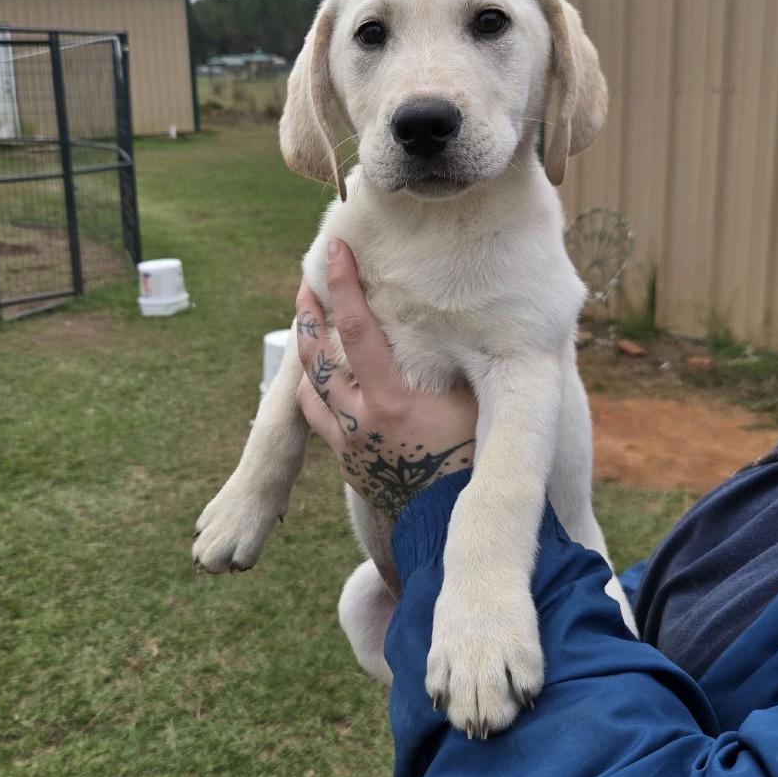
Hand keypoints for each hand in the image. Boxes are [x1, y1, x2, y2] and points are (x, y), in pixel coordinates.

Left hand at [295, 239, 476, 518]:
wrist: (447, 526)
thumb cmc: (471, 460)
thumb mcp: (472, 403)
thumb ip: (454, 363)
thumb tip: (455, 315)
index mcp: (391, 398)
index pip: (357, 327)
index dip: (344, 284)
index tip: (333, 249)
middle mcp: (359, 418)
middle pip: (318, 355)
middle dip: (309, 313)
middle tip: (307, 283)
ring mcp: (347, 442)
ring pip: (308, 388)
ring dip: (306, 351)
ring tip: (306, 324)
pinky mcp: (345, 461)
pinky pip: (315, 418)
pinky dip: (311, 390)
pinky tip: (315, 378)